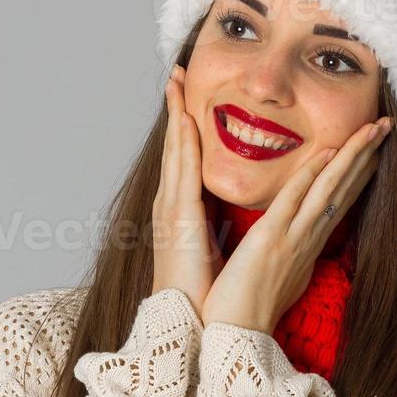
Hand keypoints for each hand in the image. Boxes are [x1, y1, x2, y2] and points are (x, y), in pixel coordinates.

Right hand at [152, 64, 220, 317]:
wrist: (189, 325)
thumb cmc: (203, 294)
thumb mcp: (210, 249)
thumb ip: (214, 226)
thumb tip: (225, 213)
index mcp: (181, 212)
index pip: (183, 159)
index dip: (183, 126)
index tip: (186, 96)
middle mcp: (171, 206)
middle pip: (174, 147)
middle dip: (174, 108)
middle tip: (176, 72)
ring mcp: (170, 211)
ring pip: (174, 152)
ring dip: (175, 114)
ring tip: (176, 81)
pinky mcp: (178, 220)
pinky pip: (182, 173)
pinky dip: (183, 144)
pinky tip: (187, 119)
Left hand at [201, 115, 392, 333]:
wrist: (234, 339)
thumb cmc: (246, 310)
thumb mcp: (277, 277)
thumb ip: (286, 255)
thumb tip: (289, 245)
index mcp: (307, 246)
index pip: (339, 201)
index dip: (359, 173)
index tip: (375, 148)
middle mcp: (307, 240)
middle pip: (343, 189)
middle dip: (366, 155)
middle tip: (386, 126)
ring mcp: (292, 240)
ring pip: (328, 189)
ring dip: (352, 156)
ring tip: (373, 128)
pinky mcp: (270, 241)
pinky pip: (293, 202)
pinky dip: (310, 176)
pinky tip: (327, 153)